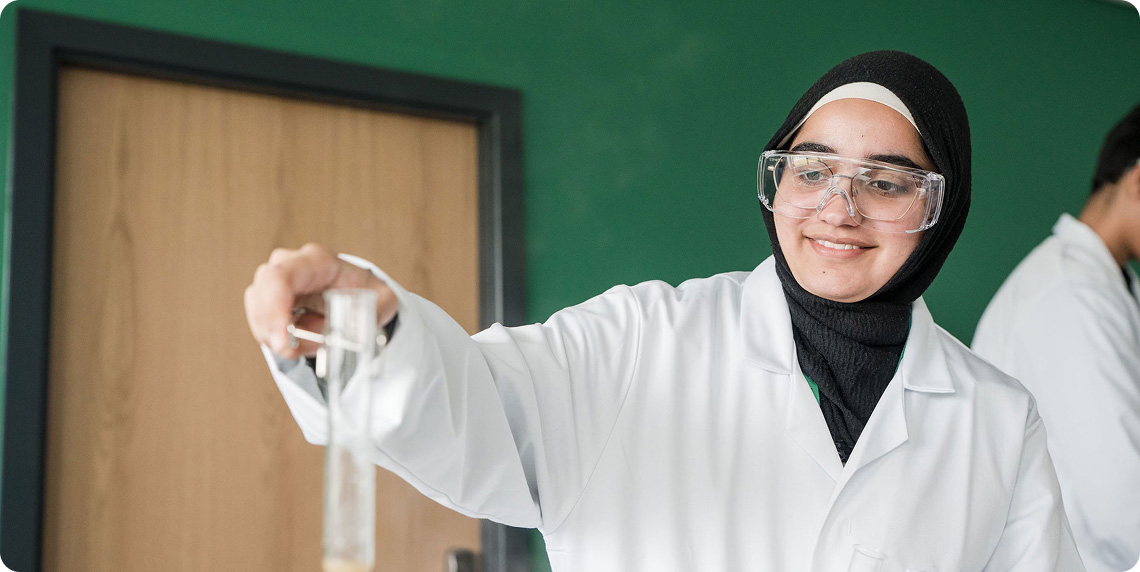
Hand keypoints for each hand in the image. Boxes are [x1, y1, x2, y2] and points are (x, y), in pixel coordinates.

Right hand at [244, 243, 397, 358]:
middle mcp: (290, 264)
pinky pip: (262, 325)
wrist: (360, 295)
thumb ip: (370, 315)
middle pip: (261, 294)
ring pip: (259, 314)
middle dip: (273, 330)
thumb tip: (350, 330)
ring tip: (316, 342)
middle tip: (295, 351)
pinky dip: (280, 341)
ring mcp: (274, 281)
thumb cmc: (368, 295)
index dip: (274, 310)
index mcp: (317, 261)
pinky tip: (304, 341)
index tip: (282, 343)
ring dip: (281, 338)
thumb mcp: (382, 303)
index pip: (281, 277)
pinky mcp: (268, 300)